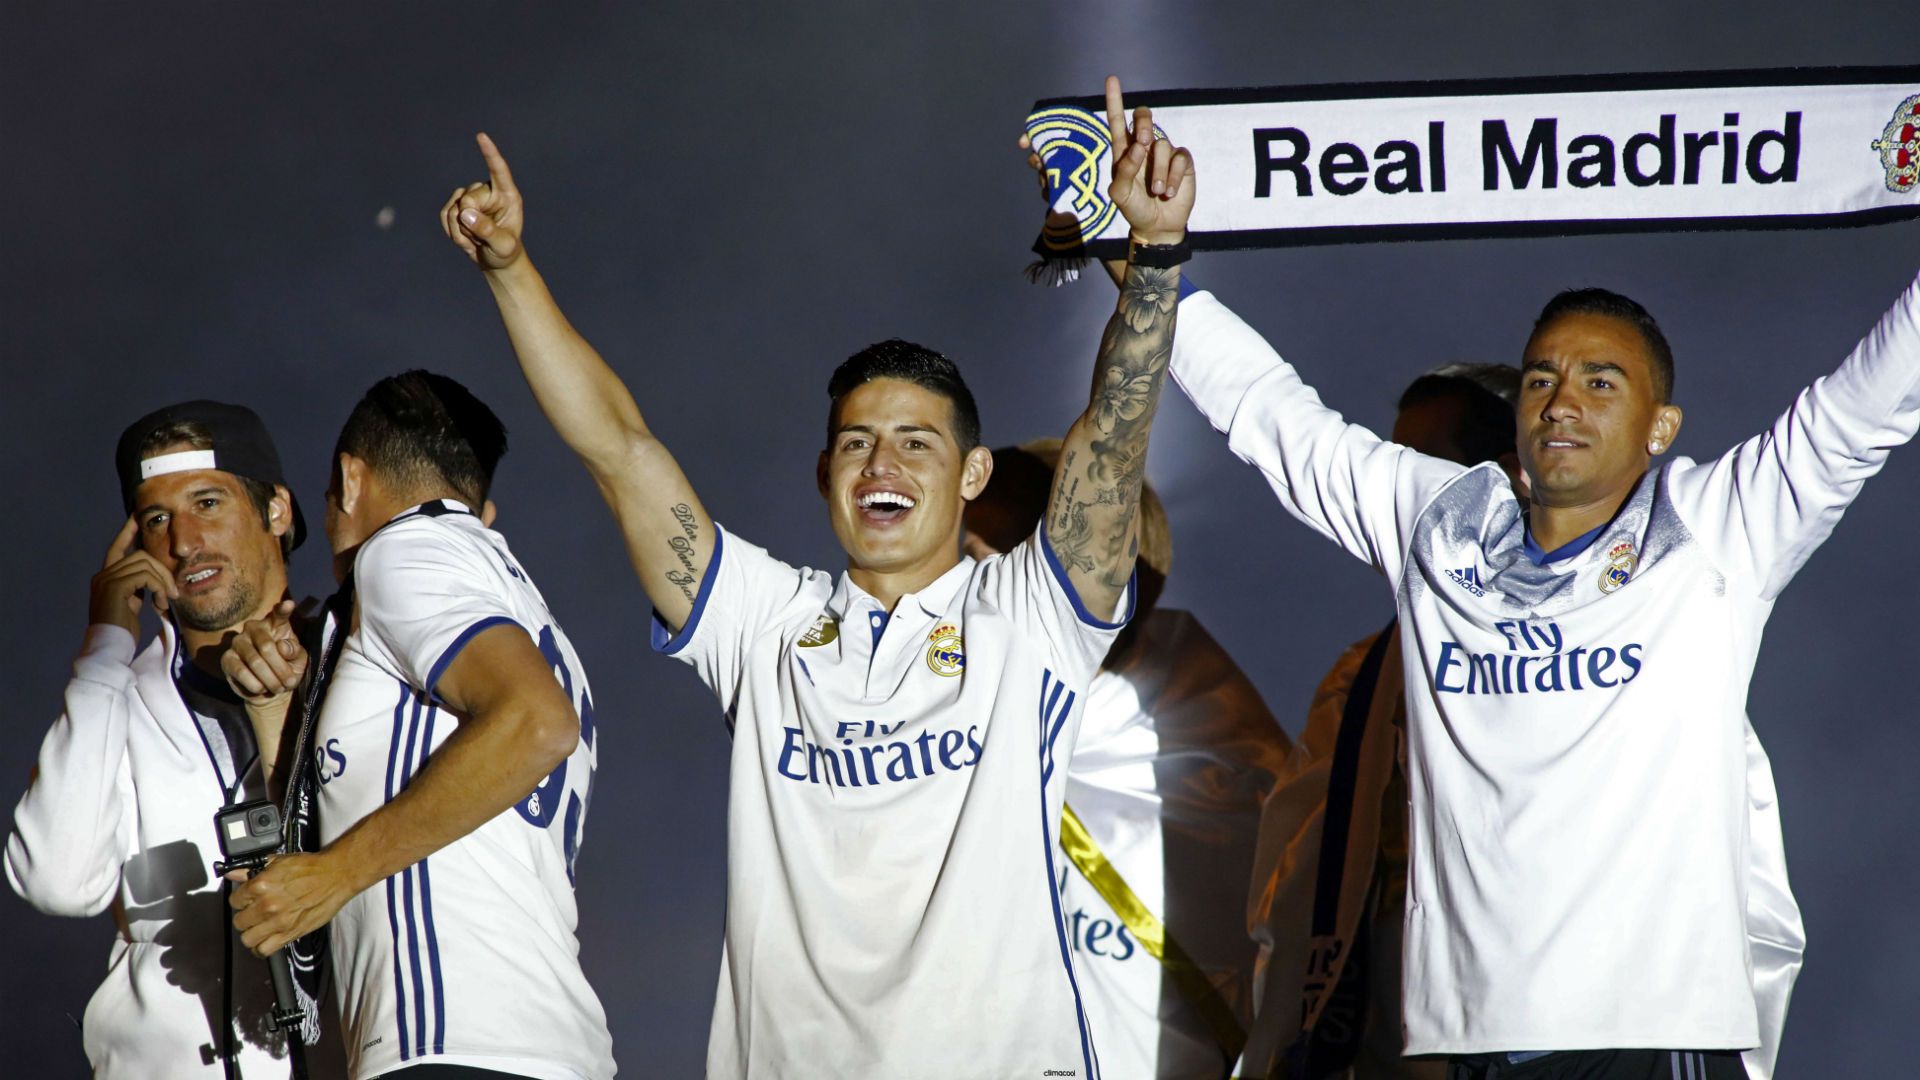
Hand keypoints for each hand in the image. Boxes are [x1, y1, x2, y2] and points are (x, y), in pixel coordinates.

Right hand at [88, 517, 174, 635]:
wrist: (110, 648)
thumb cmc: (122, 631)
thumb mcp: (132, 604)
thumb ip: (139, 588)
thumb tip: (158, 580)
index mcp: (105, 577)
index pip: (117, 547)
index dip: (128, 532)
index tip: (137, 517)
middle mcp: (102, 575)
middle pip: (140, 555)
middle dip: (163, 570)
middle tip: (174, 592)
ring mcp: (106, 580)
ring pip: (145, 563)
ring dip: (163, 581)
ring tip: (167, 601)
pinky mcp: (115, 587)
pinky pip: (145, 576)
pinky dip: (159, 587)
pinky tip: (160, 604)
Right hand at [221, 599, 306, 702]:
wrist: (270, 691)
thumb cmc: (287, 670)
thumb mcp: (298, 661)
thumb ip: (294, 652)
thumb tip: (282, 647)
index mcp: (275, 625)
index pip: (279, 615)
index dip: (283, 610)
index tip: (290, 605)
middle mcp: (253, 628)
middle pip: (267, 647)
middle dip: (281, 670)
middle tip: (289, 682)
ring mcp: (238, 642)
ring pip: (255, 662)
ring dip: (270, 680)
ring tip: (279, 688)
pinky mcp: (227, 659)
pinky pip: (242, 673)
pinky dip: (257, 685)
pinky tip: (262, 688)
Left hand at [228, 850, 361, 956]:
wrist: (336, 876)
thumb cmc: (311, 868)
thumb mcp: (278, 862)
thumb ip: (251, 869)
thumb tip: (233, 874)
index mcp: (261, 885)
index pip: (234, 901)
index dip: (240, 900)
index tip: (246, 900)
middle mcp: (267, 905)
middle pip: (239, 922)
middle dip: (245, 917)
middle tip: (254, 913)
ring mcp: (278, 922)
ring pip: (247, 939)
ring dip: (251, 934)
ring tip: (257, 928)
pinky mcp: (289, 934)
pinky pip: (264, 950)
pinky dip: (261, 948)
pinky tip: (264, 941)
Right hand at [441, 132, 524, 269]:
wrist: (495, 259)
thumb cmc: (506, 251)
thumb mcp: (503, 245)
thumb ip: (488, 231)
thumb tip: (466, 212)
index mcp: (508, 195)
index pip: (499, 171)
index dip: (490, 153)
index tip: (481, 136)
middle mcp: (489, 191)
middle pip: (468, 199)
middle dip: (469, 223)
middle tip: (481, 239)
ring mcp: (471, 196)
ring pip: (454, 208)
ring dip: (461, 231)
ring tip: (477, 240)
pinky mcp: (456, 205)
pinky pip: (445, 215)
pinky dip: (452, 231)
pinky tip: (466, 238)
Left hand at [1101, 76, 1195, 245]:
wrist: (1156, 226)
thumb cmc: (1133, 208)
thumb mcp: (1120, 193)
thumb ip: (1125, 169)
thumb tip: (1139, 146)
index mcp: (1123, 151)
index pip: (1117, 121)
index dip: (1114, 100)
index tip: (1112, 79)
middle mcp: (1143, 147)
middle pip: (1143, 117)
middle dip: (1142, 124)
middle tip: (1142, 143)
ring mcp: (1164, 153)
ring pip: (1161, 145)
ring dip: (1158, 172)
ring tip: (1156, 192)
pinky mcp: (1182, 162)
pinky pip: (1179, 158)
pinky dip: (1173, 177)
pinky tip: (1168, 192)